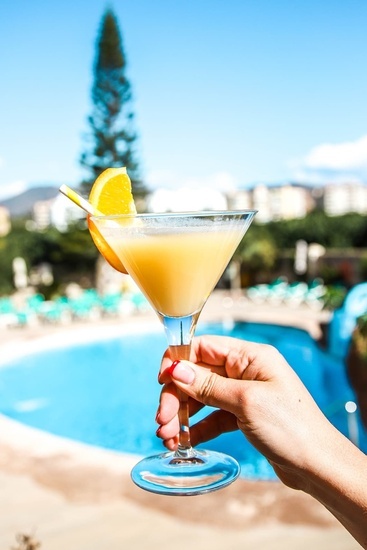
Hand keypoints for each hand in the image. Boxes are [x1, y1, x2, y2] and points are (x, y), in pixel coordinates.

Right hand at [157, 335, 335, 489]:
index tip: (161, 380)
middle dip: (177, 396)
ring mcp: (243, 394)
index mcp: (250, 357)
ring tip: (167, 437)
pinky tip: (183, 441)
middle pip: (198, 374)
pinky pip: (212, 416)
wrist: (317, 465)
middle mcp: (245, 371)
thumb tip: (175, 368)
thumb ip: (208, 385)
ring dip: (183, 415)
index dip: (179, 360)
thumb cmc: (290, 427)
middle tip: (162, 420)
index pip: (204, 347)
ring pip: (202, 397)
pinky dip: (196, 427)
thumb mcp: (245, 402)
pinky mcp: (243, 416)